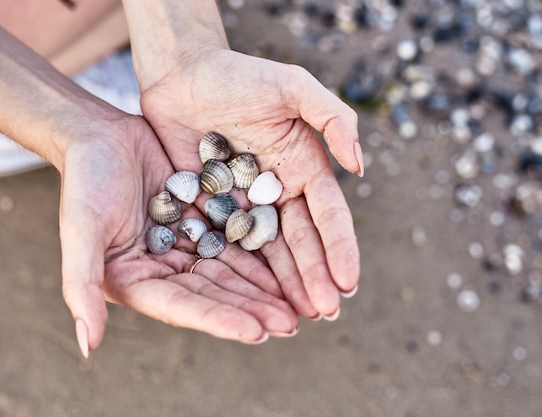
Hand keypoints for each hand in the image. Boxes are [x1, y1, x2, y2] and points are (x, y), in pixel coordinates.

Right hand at [58, 115, 297, 356]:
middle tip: (291, 325)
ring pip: (231, 271)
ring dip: (264, 289)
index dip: (218, 320)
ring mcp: (186, 246)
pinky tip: (290, 265)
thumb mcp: (81, 231)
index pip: (182, 306)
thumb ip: (81, 287)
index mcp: (136, 281)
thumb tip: (86, 348)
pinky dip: (262, 254)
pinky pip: (237, 240)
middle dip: (252, 310)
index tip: (257, 332)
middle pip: (214, 295)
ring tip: (301, 304)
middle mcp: (164, 270)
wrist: (101, 135)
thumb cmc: (84, 181)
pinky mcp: (204, 221)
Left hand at [138, 49, 361, 318]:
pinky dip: (241, 272)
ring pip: (267, 251)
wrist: (183, 73)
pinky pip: (228, 244)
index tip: (348, 282)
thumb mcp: (291, 85)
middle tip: (324, 314)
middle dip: (313, 277)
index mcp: (303, 166)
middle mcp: (278, 191)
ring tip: (294, 318)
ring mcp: (245, 203)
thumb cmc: (238, 75)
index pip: (327, 215)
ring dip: (283, 284)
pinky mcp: (212, 208)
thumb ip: (331, 117)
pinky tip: (249, 298)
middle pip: (300, 241)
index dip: (339, 248)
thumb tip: (361, 164)